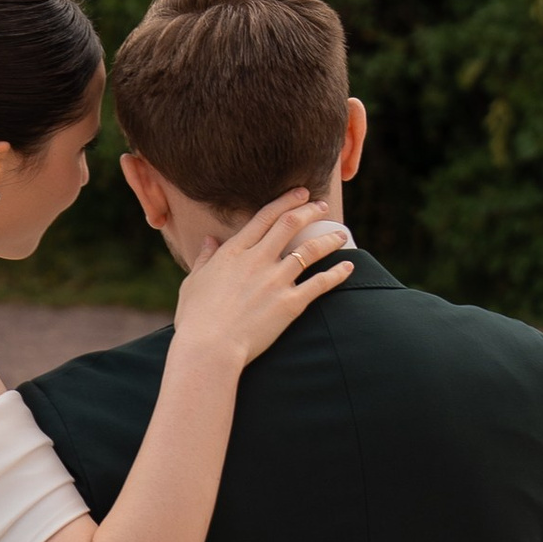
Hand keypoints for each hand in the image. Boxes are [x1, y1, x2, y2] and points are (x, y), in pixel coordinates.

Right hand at [170, 193, 354, 372]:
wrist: (209, 347)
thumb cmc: (195, 318)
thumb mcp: (194, 282)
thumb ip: (205, 258)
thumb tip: (209, 240)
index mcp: (234, 252)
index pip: (265, 217)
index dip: (285, 202)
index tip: (300, 194)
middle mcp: (258, 260)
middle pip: (290, 225)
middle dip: (310, 210)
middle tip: (322, 206)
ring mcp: (276, 281)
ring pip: (310, 250)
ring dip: (328, 239)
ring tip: (341, 233)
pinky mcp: (290, 304)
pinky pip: (320, 284)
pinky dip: (337, 274)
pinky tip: (348, 267)